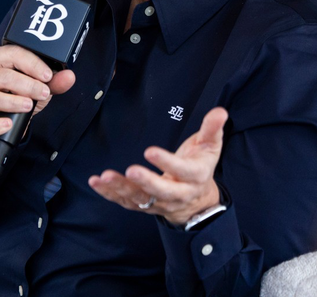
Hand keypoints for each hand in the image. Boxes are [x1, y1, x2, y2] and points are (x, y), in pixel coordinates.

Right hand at [0, 45, 74, 137]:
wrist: (13, 111)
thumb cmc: (22, 90)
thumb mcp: (41, 83)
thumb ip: (55, 81)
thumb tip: (69, 77)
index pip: (13, 54)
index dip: (33, 65)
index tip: (48, 76)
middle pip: (2, 76)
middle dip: (27, 85)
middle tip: (44, 93)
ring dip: (11, 102)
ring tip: (28, 105)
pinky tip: (8, 125)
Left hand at [88, 107, 227, 224]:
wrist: (198, 201)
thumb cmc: (200, 166)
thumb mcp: (210, 147)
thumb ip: (212, 129)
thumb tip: (220, 111)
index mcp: (194, 177)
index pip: (182, 170)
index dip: (167, 162)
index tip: (150, 151)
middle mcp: (177, 194)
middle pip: (162, 191)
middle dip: (146, 182)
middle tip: (130, 170)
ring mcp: (159, 202)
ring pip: (140, 199)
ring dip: (121, 188)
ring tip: (104, 176)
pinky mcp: (144, 206)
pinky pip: (126, 202)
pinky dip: (110, 194)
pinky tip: (96, 182)